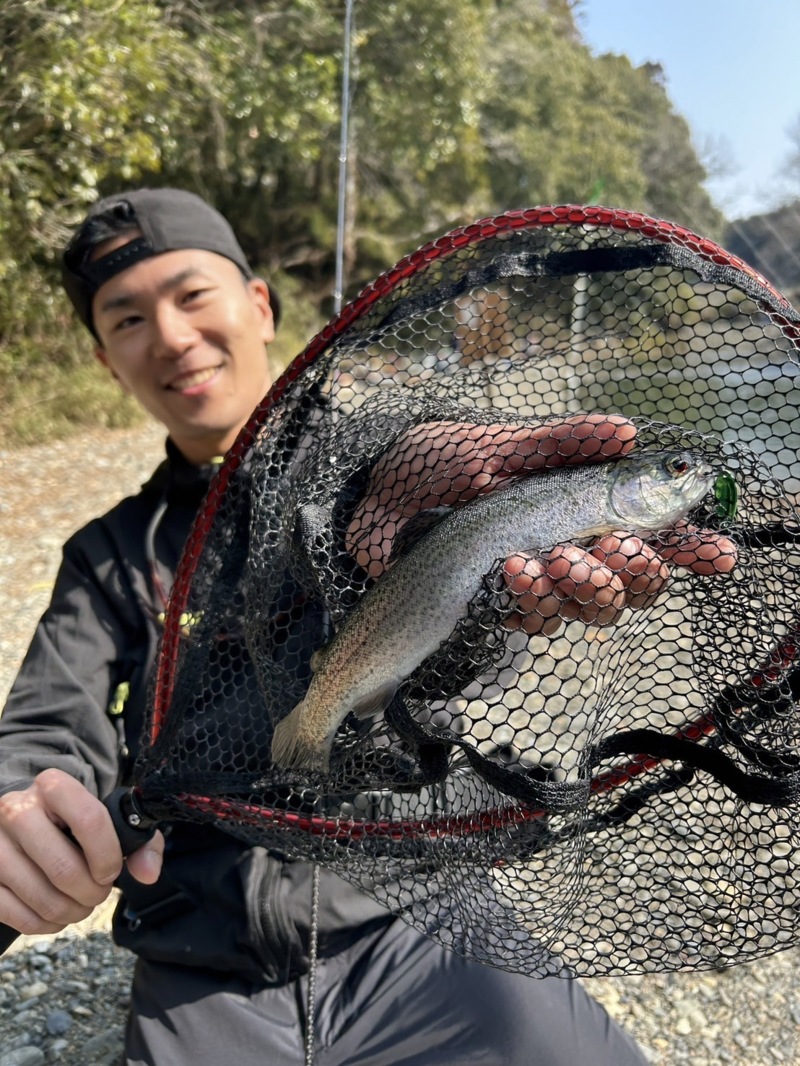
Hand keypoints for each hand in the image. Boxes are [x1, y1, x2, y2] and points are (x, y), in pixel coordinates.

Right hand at [0, 769, 163, 936]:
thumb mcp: (107, 818)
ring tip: (80, 904)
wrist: (25, 817)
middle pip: (64, 869)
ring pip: (42, 897)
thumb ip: (138, 842)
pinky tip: (55, 913)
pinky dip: (44, 923)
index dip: (108, 855)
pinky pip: (17, 915)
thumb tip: (148, 873)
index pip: (90, 820)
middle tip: (98, 893)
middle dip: (92, 892)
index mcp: (53, 786)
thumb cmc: (72, 821)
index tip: (112, 871)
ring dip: (71, 911)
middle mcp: (16, 810)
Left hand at [346, 414, 736, 634]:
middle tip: (613, 545)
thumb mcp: (502, 445)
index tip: (717, 552)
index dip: (688, 550)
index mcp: (580, 513)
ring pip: (592, 610)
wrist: (375, 497)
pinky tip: (513, 568)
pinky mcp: (498, 610)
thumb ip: (562, 442)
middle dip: (635, 571)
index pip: (651, 537)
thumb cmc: (439, 464)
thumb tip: (626, 431)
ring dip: (584, 585)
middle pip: (633, 587)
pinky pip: (536, 621)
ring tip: (551, 556)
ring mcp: (535, 587)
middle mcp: (568, 555)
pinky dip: (533, 596)